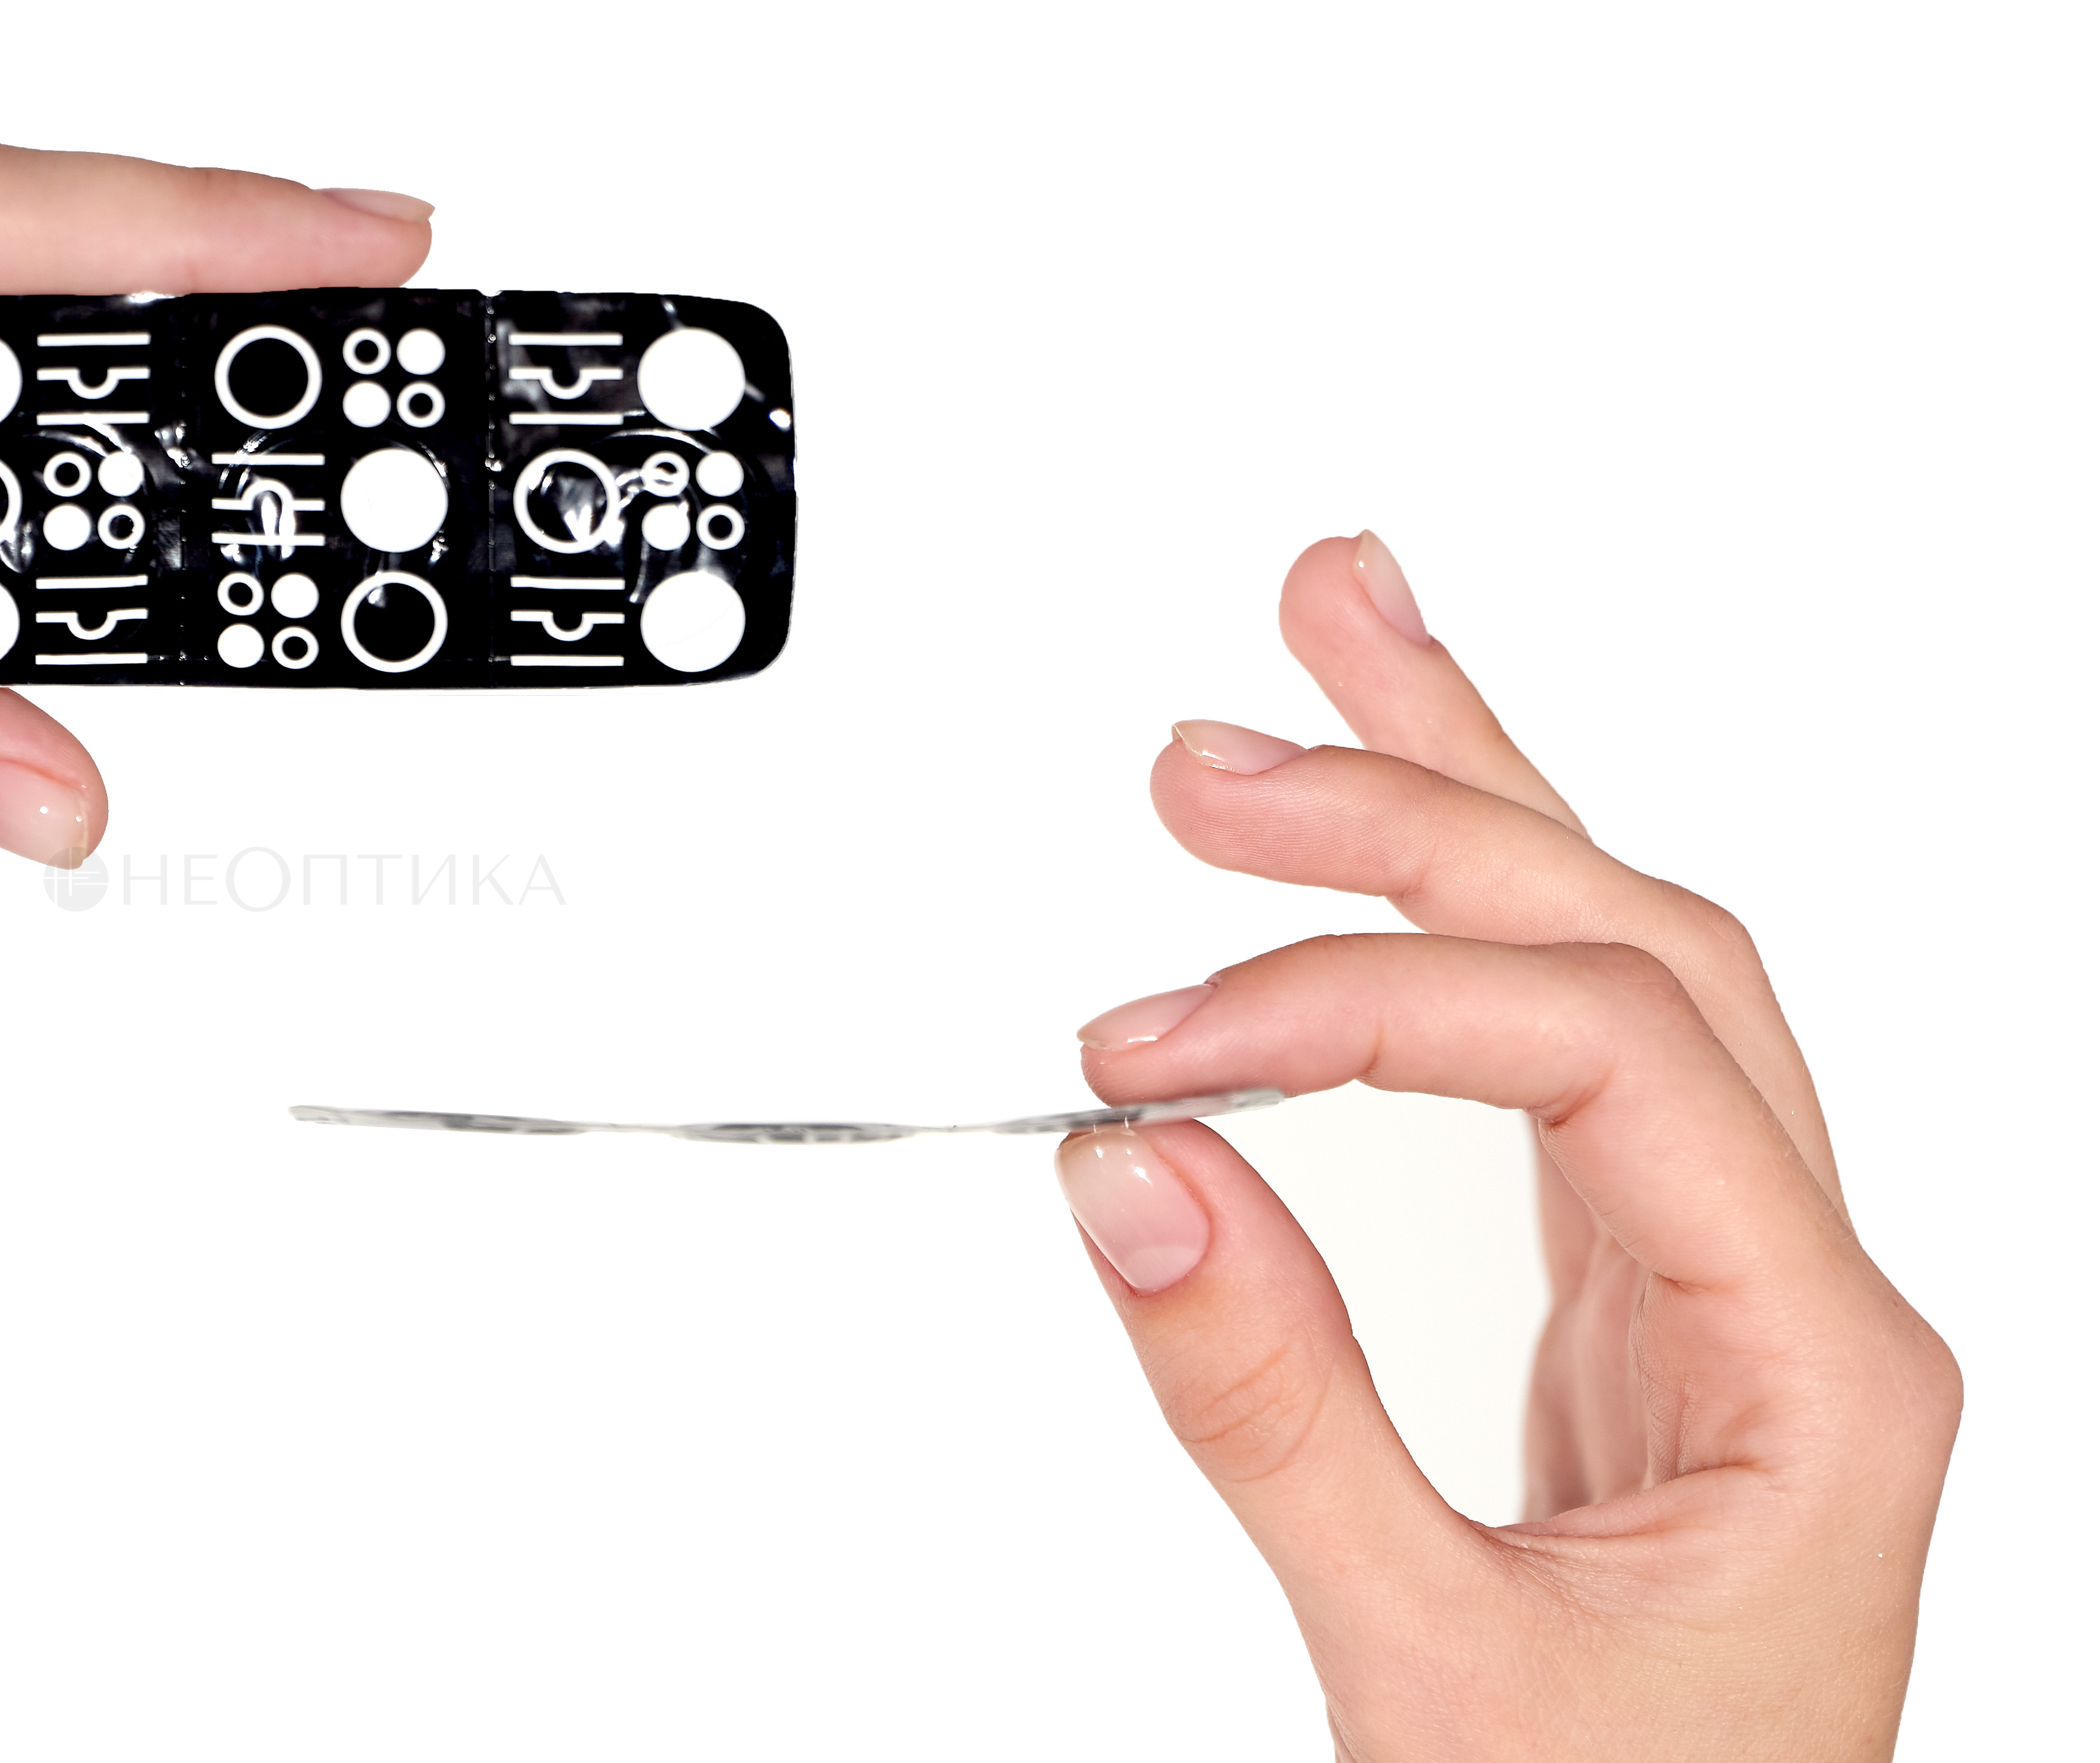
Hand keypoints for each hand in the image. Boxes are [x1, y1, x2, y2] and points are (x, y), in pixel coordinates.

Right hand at [1052, 534, 1957, 1756]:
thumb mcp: (1434, 1665)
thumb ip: (1279, 1411)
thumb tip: (1138, 1178)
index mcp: (1820, 1368)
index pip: (1603, 1056)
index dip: (1364, 1004)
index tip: (1159, 1044)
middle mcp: (1801, 1300)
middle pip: (1641, 948)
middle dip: (1428, 803)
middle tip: (1227, 745)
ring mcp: (1730, 1299)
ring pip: (1620, 972)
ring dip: (1471, 806)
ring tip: (1342, 648)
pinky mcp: (1644, 1322)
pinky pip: (1568, 1074)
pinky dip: (1459, 949)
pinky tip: (1392, 866)